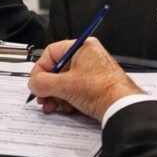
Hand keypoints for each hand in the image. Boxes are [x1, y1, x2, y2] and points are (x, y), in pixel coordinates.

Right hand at [27, 37, 142, 121]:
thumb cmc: (102, 89)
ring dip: (56, 95)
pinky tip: (67, 108)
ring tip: (53, 105)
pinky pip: (75, 90)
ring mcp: (92, 72)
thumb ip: (42, 83)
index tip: (35, 83)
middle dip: (48, 86)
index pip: (52, 52)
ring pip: (66, 82)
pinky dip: (68, 99)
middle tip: (42, 97)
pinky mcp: (96, 86)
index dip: (40, 69)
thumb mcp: (64, 85)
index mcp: (82, 47)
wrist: (122, 106)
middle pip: (58, 69)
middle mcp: (88, 57)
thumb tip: (33, 83)